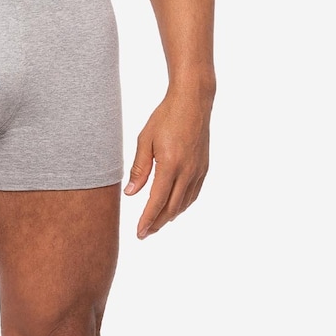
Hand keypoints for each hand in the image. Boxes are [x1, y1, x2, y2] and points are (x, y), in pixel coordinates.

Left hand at [123, 88, 211, 238]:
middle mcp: (187, 171)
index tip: (139, 233)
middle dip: (157, 223)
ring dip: (170, 216)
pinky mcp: (204, 167)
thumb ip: (139, 169)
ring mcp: (198, 170)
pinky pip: (193, 194)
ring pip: (184, 203)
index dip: (147, 219)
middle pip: (172, 208)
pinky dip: (182, 205)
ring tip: (156, 223)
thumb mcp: (145, 139)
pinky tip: (174, 207)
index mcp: (170, 164)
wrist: (193, 102)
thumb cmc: (165, 117)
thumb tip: (131, 194)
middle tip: (144, 234)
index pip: (157, 201)